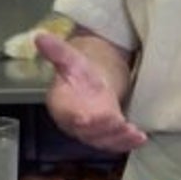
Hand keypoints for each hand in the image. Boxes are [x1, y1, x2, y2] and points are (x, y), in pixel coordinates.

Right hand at [37, 33, 146, 151]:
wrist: (90, 85)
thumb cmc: (79, 74)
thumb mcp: (69, 58)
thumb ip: (57, 51)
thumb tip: (40, 36)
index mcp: (62, 105)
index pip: (67, 114)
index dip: (76, 117)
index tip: (86, 118)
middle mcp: (75, 123)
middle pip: (87, 131)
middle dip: (102, 128)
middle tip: (117, 122)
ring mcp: (92, 132)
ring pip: (103, 140)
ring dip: (118, 138)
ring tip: (133, 132)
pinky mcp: (107, 136)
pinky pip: (115, 143)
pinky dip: (128, 143)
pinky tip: (140, 138)